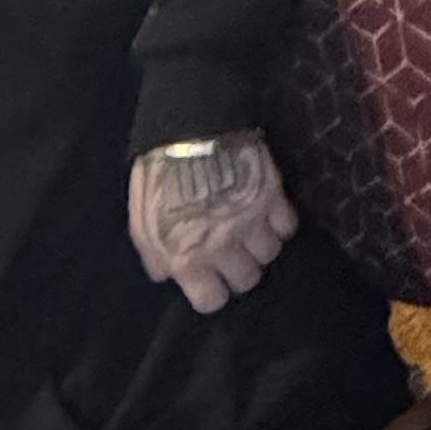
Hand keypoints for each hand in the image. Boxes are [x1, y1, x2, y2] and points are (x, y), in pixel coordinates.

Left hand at [127, 128, 297, 314]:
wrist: (189, 128)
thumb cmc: (159, 178)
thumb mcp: (143, 224)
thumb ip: (156, 257)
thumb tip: (169, 277)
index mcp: (188, 258)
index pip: (212, 301)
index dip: (214, 292)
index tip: (213, 279)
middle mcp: (223, 246)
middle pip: (247, 279)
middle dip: (240, 269)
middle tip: (234, 252)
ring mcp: (251, 221)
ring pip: (270, 254)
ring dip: (261, 245)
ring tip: (251, 230)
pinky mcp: (273, 195)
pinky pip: (288, 226)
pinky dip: (280, 223)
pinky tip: (267, 213)